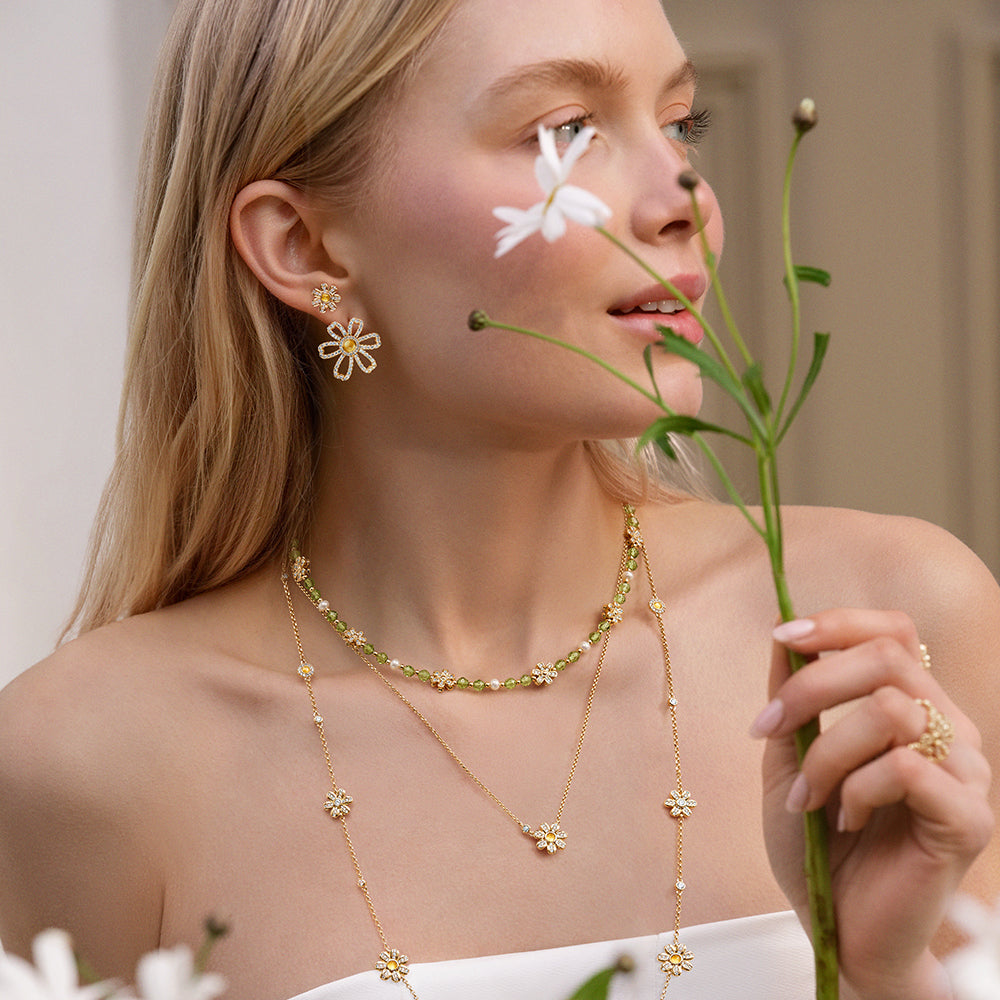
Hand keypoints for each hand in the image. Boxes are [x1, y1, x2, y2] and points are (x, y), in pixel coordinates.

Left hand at [753, 608, 992, 998]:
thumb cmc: (819, 842)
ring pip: (890, 711)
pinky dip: (855, 788)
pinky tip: (845, 820)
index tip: (781, 638)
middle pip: (888, 658)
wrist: (840, 929)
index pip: (896, 632)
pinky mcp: (969, 818)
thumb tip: (780, 629)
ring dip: (825, 751)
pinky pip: (904, 767)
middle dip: (810, 686)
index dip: (839, 623)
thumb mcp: (789, 757)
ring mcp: (967, 773)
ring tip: (807, 796)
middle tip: (766, 727)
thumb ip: (792, 698)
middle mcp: (951, 730)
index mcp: (914, 709)